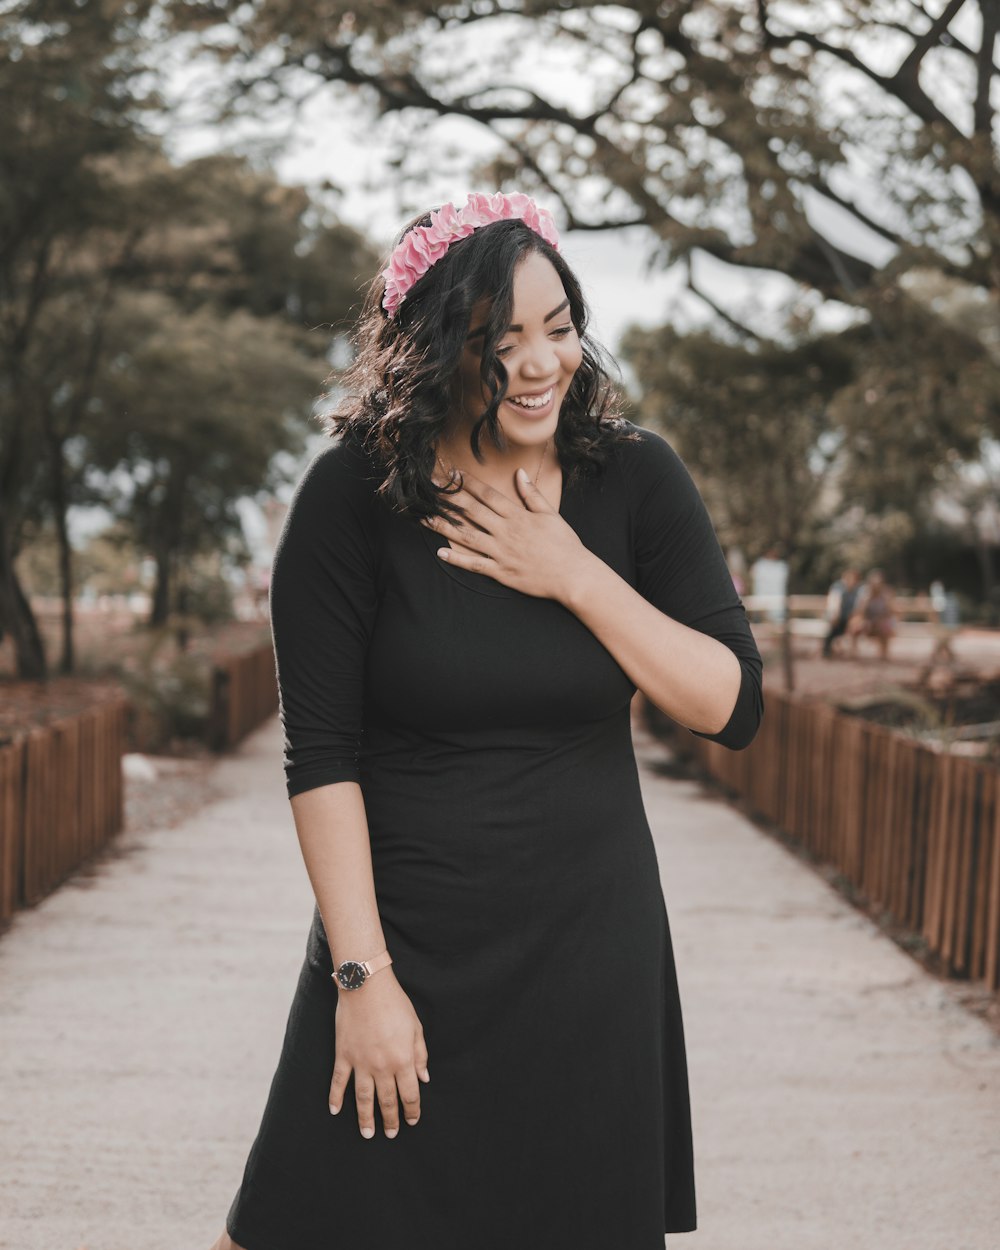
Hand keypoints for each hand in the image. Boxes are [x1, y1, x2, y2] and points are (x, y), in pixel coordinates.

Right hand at [329, 968, 429, 1138]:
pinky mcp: (343, 1055)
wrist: (367, 987)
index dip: (412, 1110)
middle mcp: (382, 1066)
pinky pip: (338, 1082)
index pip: (410, 1093)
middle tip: (391, 1134)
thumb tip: (424, 1078)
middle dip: (390, 1120)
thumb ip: (420, 1055)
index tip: (412, 1120)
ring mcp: (360, 1063)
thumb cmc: (395, 1004)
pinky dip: (335, 1097)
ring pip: (363, 1098)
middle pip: (387, 1100)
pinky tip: (335, 1111)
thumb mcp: (416, 1027)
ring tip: (368, 1133)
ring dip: (365, 1118)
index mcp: (403, 1060)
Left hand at [422, 468, 593, 600]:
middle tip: (428, 489)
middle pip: (471, 511)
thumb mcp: (550, 514)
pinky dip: (457, 559)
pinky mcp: (501, 571)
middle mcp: (505, 531)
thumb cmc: (564, 544)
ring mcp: (501, 552)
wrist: (573, 575)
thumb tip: (519, 473)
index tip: (451, 474)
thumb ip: (531, 494)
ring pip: (467, 536)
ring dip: (444, 526)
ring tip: (424, 518)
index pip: (487, 495)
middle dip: (448, 498)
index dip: (467, 483)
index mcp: (517, 516)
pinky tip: (440, 553)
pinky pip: (475, 564)